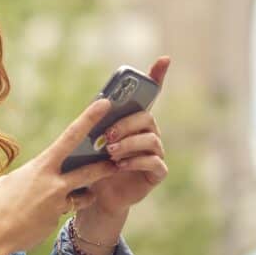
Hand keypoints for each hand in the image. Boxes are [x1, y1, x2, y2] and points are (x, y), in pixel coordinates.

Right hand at [0, 96, 124, 254]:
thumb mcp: (11, 180)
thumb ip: (31, 174)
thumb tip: (38, 174)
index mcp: (41, 166)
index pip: (70, 137)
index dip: (89, 119)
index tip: (104, 104)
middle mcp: (54, 184)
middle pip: (90, 172)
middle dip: (105, 168)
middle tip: (117, 163)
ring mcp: (57, 205)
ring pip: (82, 197)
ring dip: (84, 195)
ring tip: (75, 196)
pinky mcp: (54, 223)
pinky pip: (62, 214)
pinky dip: (54, 212)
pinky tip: (37, 217)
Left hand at [75, 56, 169, 219]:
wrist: (97, 195)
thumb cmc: (94, 164)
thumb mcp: (91, 141)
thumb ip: (96, 123)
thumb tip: (97, 104)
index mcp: (133, 121)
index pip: (151, 94)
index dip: (158, 76)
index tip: (165, 59)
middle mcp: (149, 133)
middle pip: (147, 118)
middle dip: (126, 124)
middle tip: (107, 135)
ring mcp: (156, 152)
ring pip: (151, 140)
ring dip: (129, 144)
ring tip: (111, 152)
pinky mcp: (157, 172)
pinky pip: (154, 162)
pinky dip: (136, 162)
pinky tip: (120, 165)